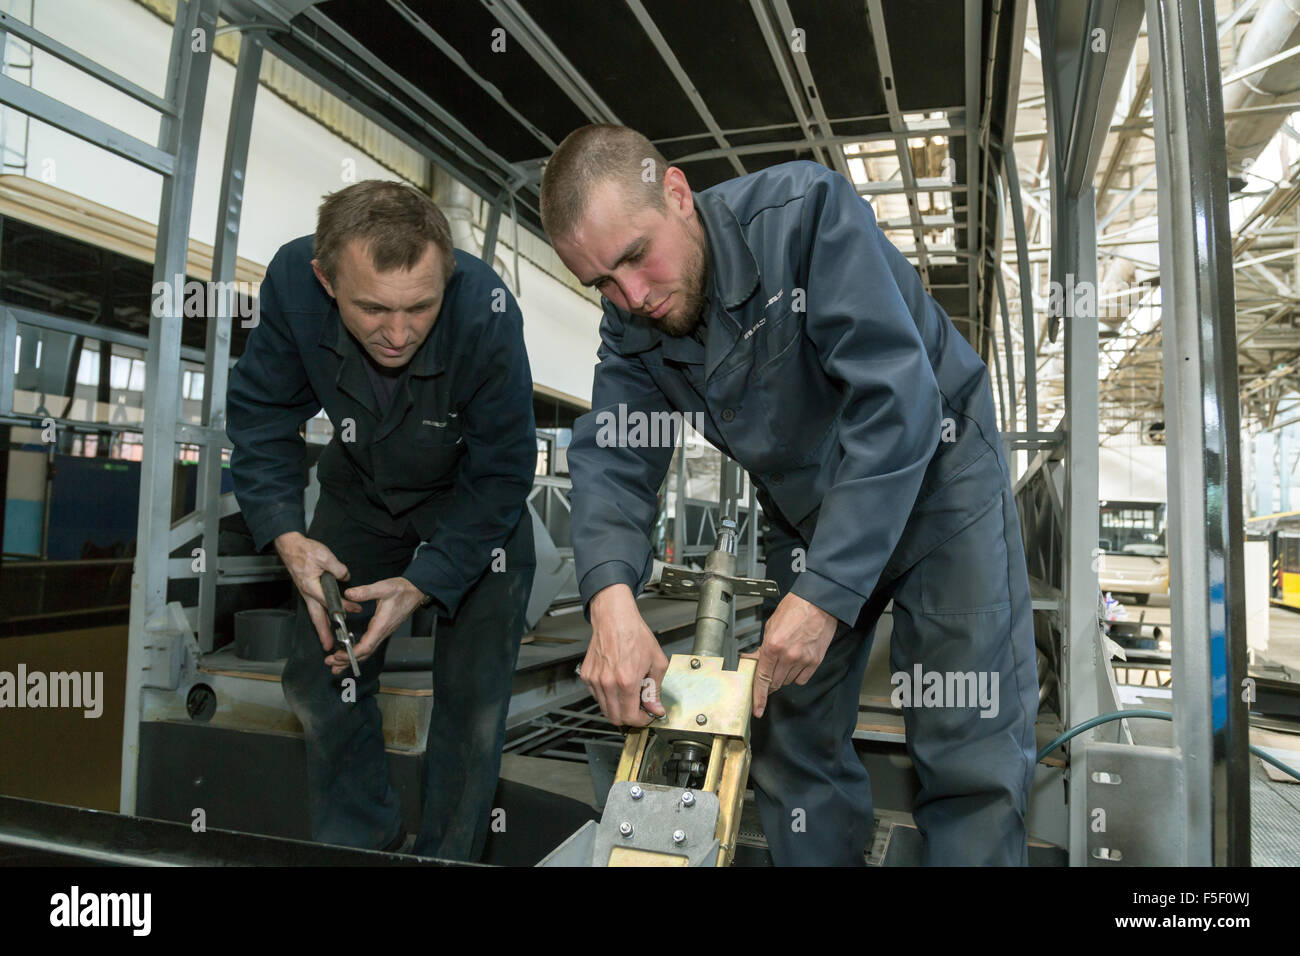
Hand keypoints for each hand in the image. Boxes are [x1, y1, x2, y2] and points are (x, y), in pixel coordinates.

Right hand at [274, 531, 360, 652]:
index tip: (355, 610)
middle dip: (323, 632)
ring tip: (326, 640)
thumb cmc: (304, 551)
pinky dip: (320, 616)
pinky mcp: (307, 590)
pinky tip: (326, 620)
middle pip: (316, 617)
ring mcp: (306, 593)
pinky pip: (314, 607)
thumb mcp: (324, 556)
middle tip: (328, 646)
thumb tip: (346, 577)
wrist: (290, 546)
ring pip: (315, 614)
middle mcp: (308, 593)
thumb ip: (337, 568)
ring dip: (321, 627)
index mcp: (312, 587)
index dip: (343, 607)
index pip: (330, 602)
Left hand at [323, 577, 426, 675]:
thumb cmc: (402, 590)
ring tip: (337, 665)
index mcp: (381, 625)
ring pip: (367, 651)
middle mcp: (382, 632)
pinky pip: (369, 645)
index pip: (366, 646)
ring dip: (351, 659)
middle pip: (364, 654)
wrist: (416, 591)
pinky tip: (350, 653)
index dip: (351, 654)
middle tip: (331, 664)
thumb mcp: (383, 588)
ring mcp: (383, 632)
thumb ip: (365, 592)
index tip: (338, 656)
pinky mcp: (382, 630)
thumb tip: (349, 594)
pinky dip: (358, 652)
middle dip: (347, 661)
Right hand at [582, 584, 668, 725]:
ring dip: (617, 706)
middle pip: (615, 718)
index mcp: (626, 681)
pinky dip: (607, 696)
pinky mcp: (587, 675)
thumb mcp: (656, 662)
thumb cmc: (635, 635)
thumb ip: (655, 690)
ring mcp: (595, 680)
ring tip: (628, 692)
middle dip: (629, 717)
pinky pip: (597, 696)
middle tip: (638, 708)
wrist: (615, 619)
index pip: (630, 717)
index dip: (641, 720)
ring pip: (605, 708)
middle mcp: (608, 683)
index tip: (646, 715)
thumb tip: (655, 708)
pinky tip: (617, 683)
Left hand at [743, 592, 839, 717]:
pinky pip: (802, 679)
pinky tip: (796, 663)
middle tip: (770, 671)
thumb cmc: (795, 609)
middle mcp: (788, 656)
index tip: (757, 709)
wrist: (819, 603)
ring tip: (786, 658)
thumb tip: (752, 661)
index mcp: (773, 646)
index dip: (759, 696)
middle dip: (769, 681)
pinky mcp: (815, 661)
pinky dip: (797, 676)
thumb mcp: (771, 626)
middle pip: (775, 683)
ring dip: (783, 676)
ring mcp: (803, 660)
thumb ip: (762, 648)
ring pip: (788, 681)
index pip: (762, 678)